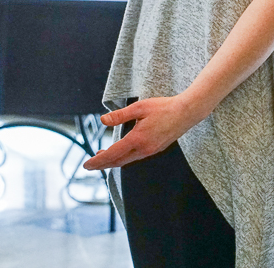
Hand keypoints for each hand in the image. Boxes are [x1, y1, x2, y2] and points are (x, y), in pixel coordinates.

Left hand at [83, 96, 199, 169]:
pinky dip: (123, 157)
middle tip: (89, 165)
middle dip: (103, 164)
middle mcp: (144, 149)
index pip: (113, 154)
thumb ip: (119, 115)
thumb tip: (102, 120)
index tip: (87, 165)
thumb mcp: (139, 107)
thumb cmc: (163, 107)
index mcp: (138, 139)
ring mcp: (151, 150)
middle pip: (119, 161)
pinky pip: (135, 157)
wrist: (186, 113)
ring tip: (101, 156)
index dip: (98, 161)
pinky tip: (120, 151)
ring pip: (127, 160)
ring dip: (113, 160)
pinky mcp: (155, 148)